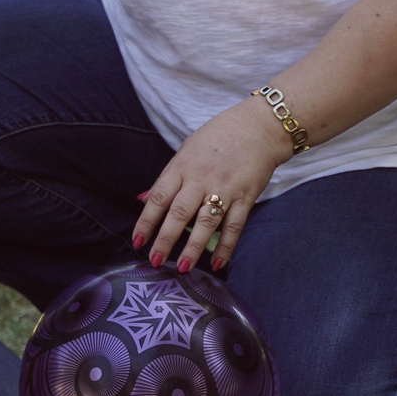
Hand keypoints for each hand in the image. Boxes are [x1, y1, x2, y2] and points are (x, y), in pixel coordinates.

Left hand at [134, 99, 294, 273]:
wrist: (259, 127)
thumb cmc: (218, 137)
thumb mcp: (187, 150)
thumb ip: (167, 177)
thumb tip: (143, 199)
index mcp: (182, 166)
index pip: (159, 197)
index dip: (146, 221)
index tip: (138, 241)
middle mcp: (201, 179)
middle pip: (179, 213)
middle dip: (165, 240)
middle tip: (155, 261)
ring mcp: (225, 189)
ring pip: (206, 223)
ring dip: (193, 248)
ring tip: (182, 268)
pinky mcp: (245, 197)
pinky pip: (233, 226)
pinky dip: (225, 246)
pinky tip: (216, 263)